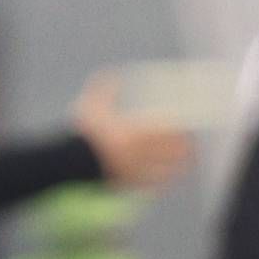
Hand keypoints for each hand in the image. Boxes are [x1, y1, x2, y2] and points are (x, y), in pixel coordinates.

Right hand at [69, 74, 192, 191]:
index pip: (170, 133)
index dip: (182, 132)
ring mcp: (137, 171)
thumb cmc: (83, 133)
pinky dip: (162, 181)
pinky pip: (153, 185)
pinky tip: (166, 178)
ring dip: (178, 166)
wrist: (68, 161)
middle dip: (185, 150)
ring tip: (184, 162)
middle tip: (190, 146)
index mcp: (137, 134)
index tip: (187, 130)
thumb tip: (112, 73)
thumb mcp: (92, 107)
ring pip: (169, 171)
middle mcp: (142, 154)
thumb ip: (104, 90)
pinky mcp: (130, 184)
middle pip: (175, 154)